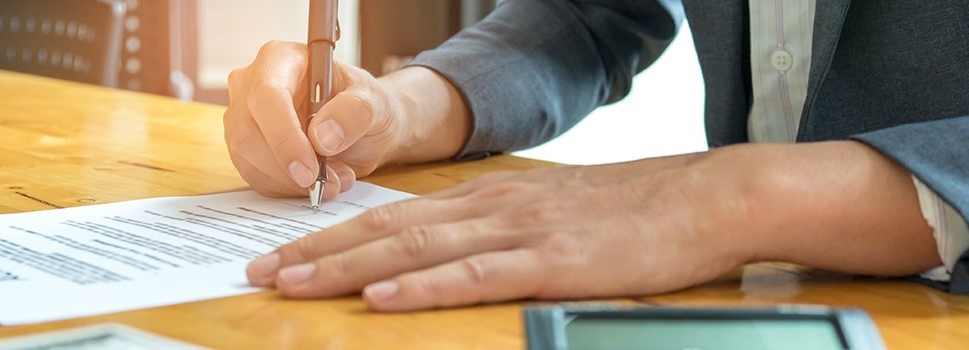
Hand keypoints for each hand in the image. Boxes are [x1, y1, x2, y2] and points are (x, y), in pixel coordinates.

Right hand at [223, 41, 468, 199]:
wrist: (365, 128)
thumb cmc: (365, 106)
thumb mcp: (374, 103)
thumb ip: (353, 113)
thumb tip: (322, 137)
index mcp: (280, 59)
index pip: (267, 97)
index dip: (284, 137)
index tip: (309, 170)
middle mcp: (252, 85)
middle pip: (248, 133)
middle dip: (288, 168)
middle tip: (329, 184)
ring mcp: (244, 118)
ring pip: (249, 161)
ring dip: (292, 183)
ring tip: (335, 180)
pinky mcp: (246, 149)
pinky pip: (256, 177)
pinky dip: (289, 189)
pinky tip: (320, 182)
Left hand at [246, 142, 940, 310]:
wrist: (707, 197)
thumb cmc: (636, 208)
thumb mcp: (558, 208)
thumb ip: (505, 225)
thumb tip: (455, 247)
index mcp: (495, 195)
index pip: (399, 213)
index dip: (336, 234)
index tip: (289, 252)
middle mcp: (496, 206)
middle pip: (389, 228)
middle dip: (318, 251)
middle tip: (260, 270)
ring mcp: (523, 232)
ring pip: (416, 249)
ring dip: (348, 266)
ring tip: (292, 282)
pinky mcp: (554, 262)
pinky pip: (476, 275)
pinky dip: (423, 286)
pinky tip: (383, 296)